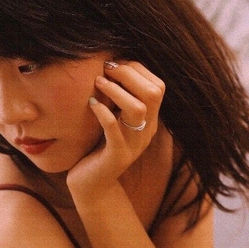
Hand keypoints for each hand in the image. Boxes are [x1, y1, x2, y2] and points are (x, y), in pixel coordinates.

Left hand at [67, 60, 164, 202]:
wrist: (92, 185)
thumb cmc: (98, 144)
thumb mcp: (113, 117)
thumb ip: (119, 96)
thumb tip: (111, 62)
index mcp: (149, 120)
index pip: (157, 86)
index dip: (137, 69)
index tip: (114, 64)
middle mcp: (146, 131)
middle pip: (153, 93)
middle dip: (129, 74)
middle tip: (106, 69)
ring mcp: (133, 145)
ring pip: (138, 110)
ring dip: (117, 91)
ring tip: (98, 82)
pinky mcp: (117, 157)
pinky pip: (115, 132)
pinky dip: (104, 113)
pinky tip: (91, 104)